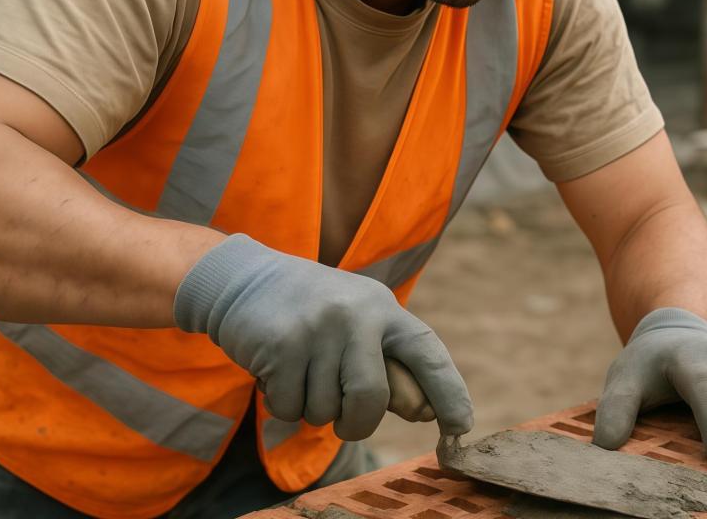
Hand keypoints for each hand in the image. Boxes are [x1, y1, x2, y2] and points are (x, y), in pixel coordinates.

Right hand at [174, 234, 471, 440]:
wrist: (245, 279)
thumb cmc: (314, 311)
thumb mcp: (359, 321)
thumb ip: (389, 363)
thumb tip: (424, 411)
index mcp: (384, 309)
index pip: (428, 354)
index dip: (449, 392)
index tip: (461, 427)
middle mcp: (357, 315)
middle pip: (370, 399)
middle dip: (356, 424)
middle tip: (345, 423)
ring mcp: (319, 328)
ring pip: (325, 410)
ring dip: (312, 408)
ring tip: (301, 373)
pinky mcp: (281, 344)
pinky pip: (289, 407)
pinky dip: (281, 403)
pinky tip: (276, 371)